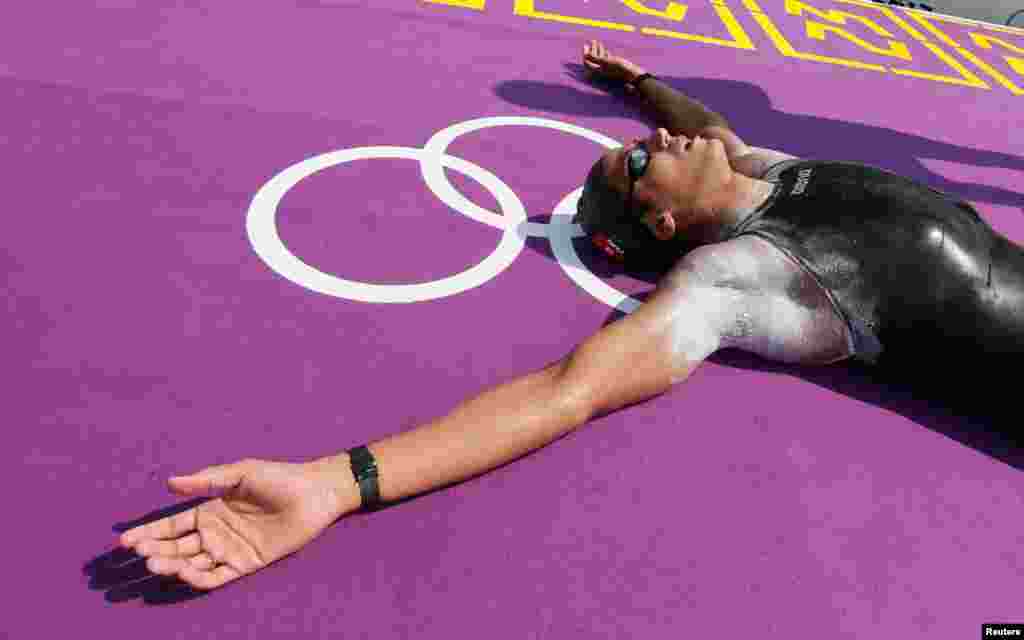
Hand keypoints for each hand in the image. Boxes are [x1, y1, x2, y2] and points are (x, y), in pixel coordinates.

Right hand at [118, 458, 353, 590]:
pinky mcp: (247, 563)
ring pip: (193, 563)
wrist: (314, 493)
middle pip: (177, 546)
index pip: (172, 525)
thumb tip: (169, 482)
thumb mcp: (240, 474)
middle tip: (137, 555)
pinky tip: (185, 573)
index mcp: (210, 510)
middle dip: (154, 551)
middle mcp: (215, 533)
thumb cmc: (279, 478)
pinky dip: (200, 578)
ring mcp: (229, 549)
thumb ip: (206, 479)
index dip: (149, 532)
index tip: (124, 540)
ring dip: (172, 565)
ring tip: (155, 562)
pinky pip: (218, 576)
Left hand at [582, 40, 646, 88]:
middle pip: (593, 60)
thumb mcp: (606, 62)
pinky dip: (604, 53)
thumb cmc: (619, 68)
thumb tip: (585, 55)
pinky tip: (605, 48)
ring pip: (600, 58)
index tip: (586, 45)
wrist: (633, 75)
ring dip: (598, 49)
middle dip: (592, 50)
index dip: (586, 53)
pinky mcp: (614, 67)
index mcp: (598, 71)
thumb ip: (595, 58)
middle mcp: (601, 71)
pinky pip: (606, 59)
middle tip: (591, 41)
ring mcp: (607, 69)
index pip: (588, 62)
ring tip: (597, 42)